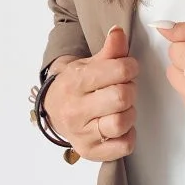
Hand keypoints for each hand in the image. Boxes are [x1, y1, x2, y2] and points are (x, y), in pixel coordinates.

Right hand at [42, 26, 138, 161]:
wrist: (53, 109)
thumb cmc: (76, 85)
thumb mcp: (89, 63)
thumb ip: (110, 50)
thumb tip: (119, 32)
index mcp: (75, 82)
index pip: (119, 71)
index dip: (131, 67)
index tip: (128, 69)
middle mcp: (75, 109)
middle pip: (121, 97)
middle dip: (130, 90)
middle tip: (124, 89)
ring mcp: (81, 134)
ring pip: (121, 123)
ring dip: (129, 114)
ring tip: (121, 108)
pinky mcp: (90, 152)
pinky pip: (123, 146)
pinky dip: (128, 136)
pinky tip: (120, 127)